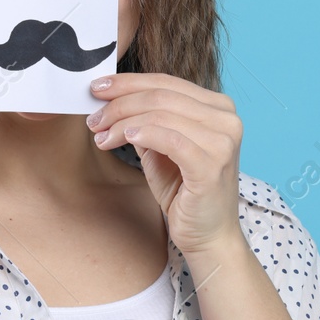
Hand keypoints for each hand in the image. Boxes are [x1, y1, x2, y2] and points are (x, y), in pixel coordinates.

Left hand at [85, 72, 246, 255]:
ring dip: (122, 122)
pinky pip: (169, 139)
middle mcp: (226, 119)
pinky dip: (142, 134)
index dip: (128, 83)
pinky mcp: (212, 165)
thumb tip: (109, 100)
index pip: (167, 83)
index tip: (97, 88)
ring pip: (161, 114)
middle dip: (119, 104)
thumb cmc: (186, 193)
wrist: (209, 236)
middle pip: (161, 95)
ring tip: (100, 136)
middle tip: (93, 118)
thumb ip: (147, 122)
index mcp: (218, 108)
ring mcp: (223, 141)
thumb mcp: (162, 149)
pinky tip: (122, 139)